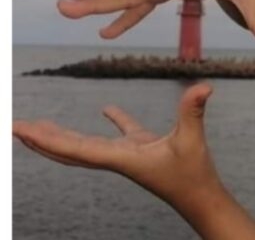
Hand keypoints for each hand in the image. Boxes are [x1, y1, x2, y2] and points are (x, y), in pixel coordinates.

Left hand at [13, 83, 225, 207]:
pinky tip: (105, 109)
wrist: (202, 199)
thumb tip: (204, 87)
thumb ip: (192, 112)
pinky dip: (113, 120)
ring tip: (39, 126)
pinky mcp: (144, 151)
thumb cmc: (194, 175)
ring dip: (62, 136)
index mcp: (120, 158)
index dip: (45, 139)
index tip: (20, 129)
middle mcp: (117, 159)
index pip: (74, 148)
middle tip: (15, 126)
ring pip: (87, 145)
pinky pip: (122, 134)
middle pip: (69, 151)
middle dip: (41, 140)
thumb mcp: (192, 140)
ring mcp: (129, 155)